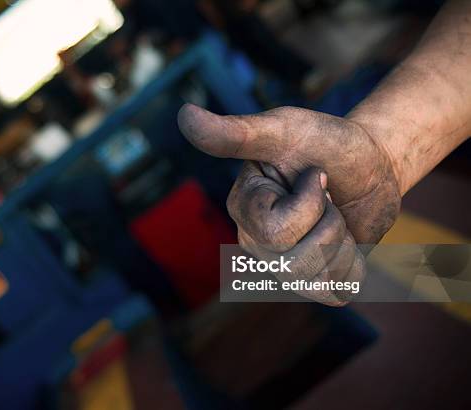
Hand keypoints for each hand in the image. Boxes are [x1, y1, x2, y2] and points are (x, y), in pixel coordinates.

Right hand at [178, 104, 401, 303]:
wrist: (372, 163)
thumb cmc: (326, 142)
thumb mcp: (283, 131)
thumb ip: (235, 133)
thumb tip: (183, 115)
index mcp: (243, 207)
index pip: (276, 233)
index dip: (310, 205)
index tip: (317, 174)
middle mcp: (255, 240)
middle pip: (294, 263)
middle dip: (330, 225)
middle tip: (330, 197)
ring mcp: (281, 264)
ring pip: (316, 281)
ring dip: (343, 243)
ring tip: (337, 217)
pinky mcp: (310, 280)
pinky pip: (337, 292)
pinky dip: (354, 264)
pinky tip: (346, 239)